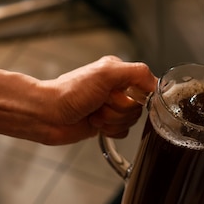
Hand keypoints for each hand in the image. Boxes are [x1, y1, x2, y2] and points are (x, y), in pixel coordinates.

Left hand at [41, 56, 156, 143]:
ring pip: (131, 120)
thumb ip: (137, 73)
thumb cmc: (70, 92)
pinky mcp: (106, 123)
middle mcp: (117, 88)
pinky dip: (110, 130)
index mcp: (119, 72)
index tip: (122, 97)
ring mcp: (111, 107)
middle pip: (138, 106)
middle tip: (100, 104)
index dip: (137, 96)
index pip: (146, 86)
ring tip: (94, 114)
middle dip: (119, 110)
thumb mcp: (106, 73)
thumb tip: (156, 84)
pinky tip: (95, 124)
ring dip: (112, 120)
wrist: (47, 115)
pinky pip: (123, 132)